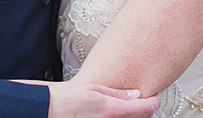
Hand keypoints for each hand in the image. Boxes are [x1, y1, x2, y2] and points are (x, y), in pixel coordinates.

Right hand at [45, 78, 159, 117]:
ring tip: (124, 105)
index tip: (154, 96)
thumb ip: (117, 93)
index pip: (146, 108)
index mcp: (113, 110)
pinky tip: (111, 112)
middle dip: (142, 109)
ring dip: (130, 114)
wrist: (47, 110)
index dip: (154, 101)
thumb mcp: (93, 87)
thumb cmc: (65, 98)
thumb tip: (135, 94)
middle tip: (139, 99)